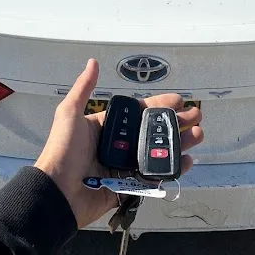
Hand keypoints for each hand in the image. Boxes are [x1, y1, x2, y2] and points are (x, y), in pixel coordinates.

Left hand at [35, 58, 203, 228]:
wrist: (56, 192)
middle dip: (176, 123)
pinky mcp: (130, 186)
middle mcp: (119, 146)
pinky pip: (155, 176)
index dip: (161, 105)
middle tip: (196, 116)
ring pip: (158, 152)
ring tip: (198, 136)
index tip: (179, 100)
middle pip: (154, 132)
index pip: (140, 113)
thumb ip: (83, 89)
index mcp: (108, 128)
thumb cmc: (62, 151)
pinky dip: (172, 169)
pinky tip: (186, 161)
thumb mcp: (70, 114)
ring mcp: (126, 166)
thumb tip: (92, 62)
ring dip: (179, 143)